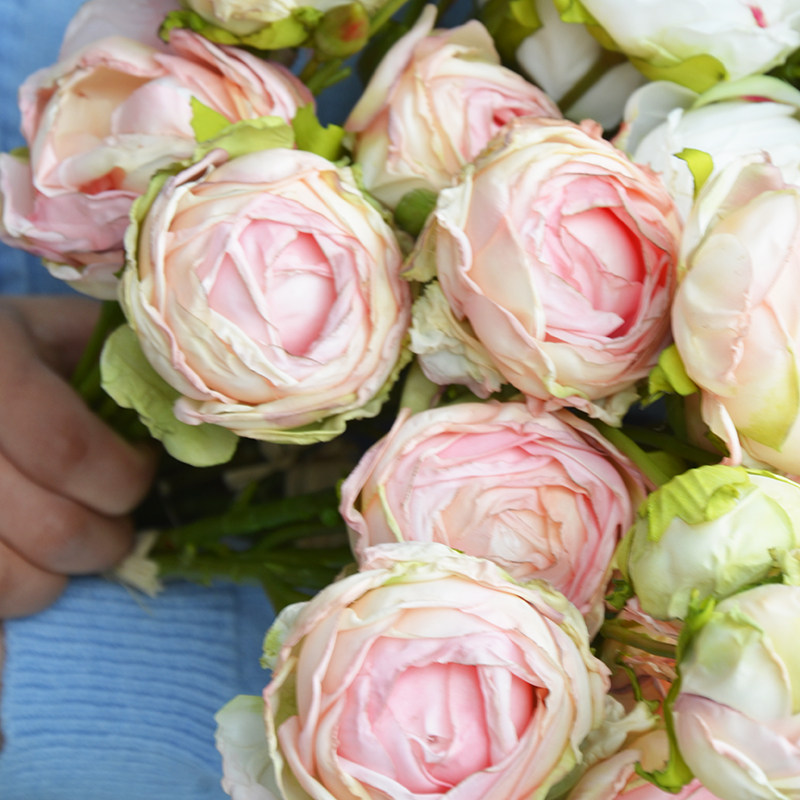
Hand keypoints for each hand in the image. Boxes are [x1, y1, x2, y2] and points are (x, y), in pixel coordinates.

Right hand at [0, 296, 155, 617]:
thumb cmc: (0, 350)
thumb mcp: (54, 330)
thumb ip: (120, 361)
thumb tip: (187, 418)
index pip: (69, 451)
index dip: (126, 477)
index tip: (142, 468)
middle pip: (53, 529)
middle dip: (110, 537)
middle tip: (117, 519)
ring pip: (14, 581)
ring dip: (62, 575)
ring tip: (71, 542)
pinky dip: (18, 598)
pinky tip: (29, 561)